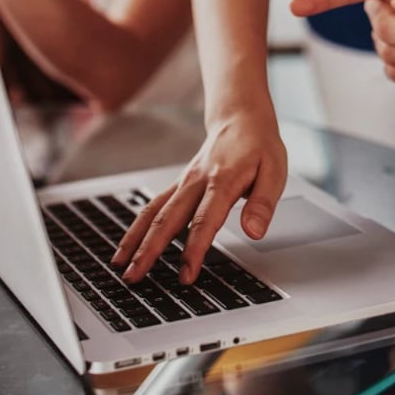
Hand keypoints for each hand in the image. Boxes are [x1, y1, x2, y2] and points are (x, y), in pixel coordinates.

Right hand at [111, 108, 287, 283]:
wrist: (240, 117)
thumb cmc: (259, 146)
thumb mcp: (275, 171)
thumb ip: (263, 203)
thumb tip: (254, 232)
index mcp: (223, 181)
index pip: (204, 221)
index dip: (194, 250)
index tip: (186, 275)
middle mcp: (196, 182)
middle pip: (167, 219)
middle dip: (149, 250)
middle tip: (135, 277)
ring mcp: (184, 182)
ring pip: (153, 212)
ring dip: (135, 240)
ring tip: (120, 266)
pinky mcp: (178, 184)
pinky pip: (153, 206)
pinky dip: (137, 227)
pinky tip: (128, 245)